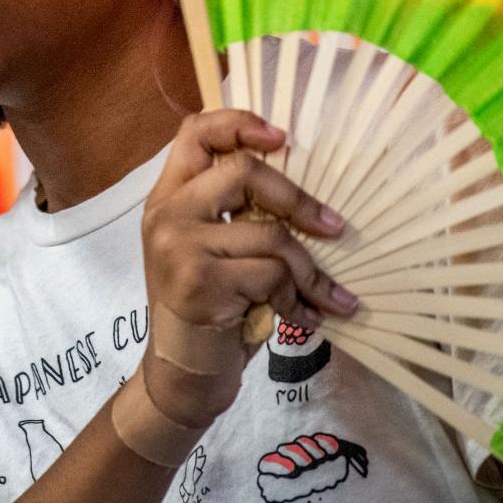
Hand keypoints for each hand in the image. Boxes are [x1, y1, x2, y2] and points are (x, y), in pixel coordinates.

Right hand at [138, 110, 354, 428]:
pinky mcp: (198, 283)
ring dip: (309, 271)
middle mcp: (166, 214)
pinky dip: (297, 300)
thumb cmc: (209, 311)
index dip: (239, 123)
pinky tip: (303, 319)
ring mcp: (178, 247)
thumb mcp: (214, 251)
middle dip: (298, 201)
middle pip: (243, 173)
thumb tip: (302, 188)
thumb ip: (235, 214)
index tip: (282, 138)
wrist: (181, 378)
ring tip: (327, 296)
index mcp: (168, 197)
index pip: (195, 132)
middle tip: (335, 227)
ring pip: (270, 234)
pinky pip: (270, 275)